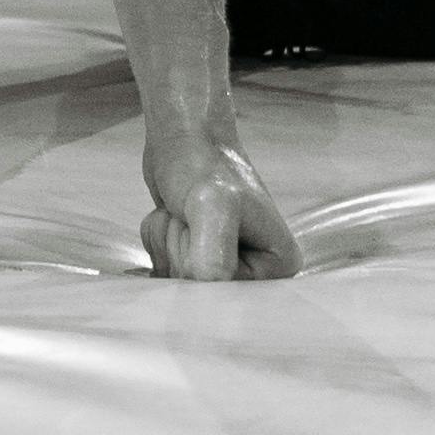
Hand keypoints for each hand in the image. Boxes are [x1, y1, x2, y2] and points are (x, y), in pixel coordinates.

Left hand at [140, 137, 306, 282]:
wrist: (185, 140)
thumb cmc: (205, 165)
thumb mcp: (213, 206)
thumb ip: (213, 254)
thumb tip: (210, 293)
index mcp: (278, 265)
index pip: (222, 291)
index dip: (196, 259)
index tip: (202, 223)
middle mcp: (258, 273)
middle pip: (196, 290)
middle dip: (178, 248)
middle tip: (190, 214)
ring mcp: (226, 267)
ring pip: (175, 282)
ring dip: (165, 242)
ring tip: (183, 212)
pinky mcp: (199, 260)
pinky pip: (163, 273)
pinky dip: (157, 243)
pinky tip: (172, 219)